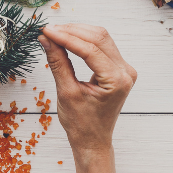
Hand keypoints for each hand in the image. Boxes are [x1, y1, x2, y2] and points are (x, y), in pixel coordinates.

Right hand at [39, 24, 136, 156]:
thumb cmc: (81, 124)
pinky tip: (67, 39)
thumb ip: (58, 63)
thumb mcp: (66, 92)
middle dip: (71, 31)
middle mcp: (125, 72)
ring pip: (101, 38)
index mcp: (117, 81)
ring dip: (77, 32)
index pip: (90, 50)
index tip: (46, 31)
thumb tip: (46, 39)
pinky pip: (101, 46)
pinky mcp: (118, 68)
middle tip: (48, 31)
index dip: (66, 37)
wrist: (92, 141)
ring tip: (54, 33)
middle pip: (99, 38)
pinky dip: (83, 40)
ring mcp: (124, 69)